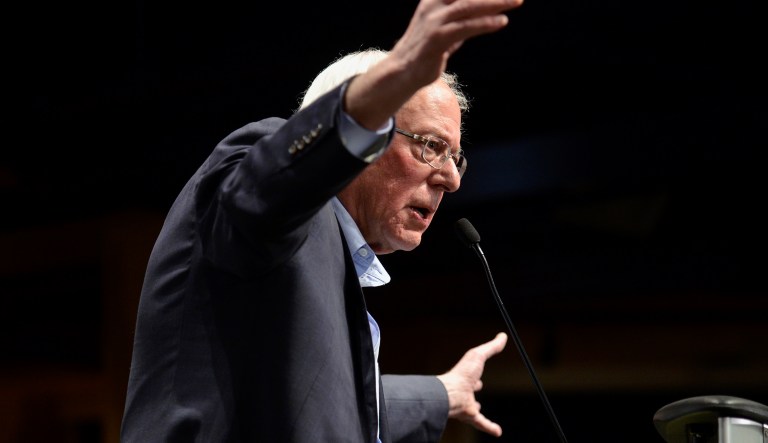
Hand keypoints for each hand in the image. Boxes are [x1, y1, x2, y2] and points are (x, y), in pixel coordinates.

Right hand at [392, 0, 524, 87]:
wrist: (403, 70)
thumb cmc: (426, 50)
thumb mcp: (445, 28)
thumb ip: (463, 19)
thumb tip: (485, 14)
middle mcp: (434, 6)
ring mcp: (435, 22)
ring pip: (469, 7)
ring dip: (495, 3)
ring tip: (516, 1)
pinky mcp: (437, 39)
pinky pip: (465, 28)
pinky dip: (484, 24)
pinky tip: (501, 22)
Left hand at [436, 332, 507, 436]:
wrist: (450, 394)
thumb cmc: (462, 373)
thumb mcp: (478, 355)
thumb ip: (491, 347)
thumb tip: (502, 336)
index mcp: (466, 376)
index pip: (472, 373)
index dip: (475, 372)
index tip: (478, 371)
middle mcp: (465, 390)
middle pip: (470, 388)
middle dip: (474, 386)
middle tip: (478, 385)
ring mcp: (466, 403)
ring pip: (473, 407)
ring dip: (476, 409)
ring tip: (479, 409)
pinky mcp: (469, 416)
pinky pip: (481, 422)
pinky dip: (489, 427)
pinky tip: (497, 432)